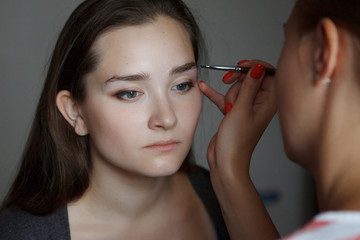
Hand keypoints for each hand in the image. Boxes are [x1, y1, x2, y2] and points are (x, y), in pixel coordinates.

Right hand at [199, 60, 276, 182]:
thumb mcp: (241, 109)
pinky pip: (224, 98)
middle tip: (228, 83)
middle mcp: (259, 103)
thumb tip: (259, 67)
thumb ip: (249, 86)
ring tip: (227, 109)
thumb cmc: (236, 142)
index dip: (256, 66)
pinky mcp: (233, 113)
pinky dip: (215, 94)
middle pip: (250, 79)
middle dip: (237, 82)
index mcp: (268, 102)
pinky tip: (204, 87)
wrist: (225, 162)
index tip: (241, 66)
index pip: (269, 74)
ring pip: (236, 88)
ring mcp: (246, 108)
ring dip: (228, 93)